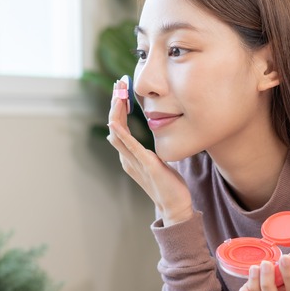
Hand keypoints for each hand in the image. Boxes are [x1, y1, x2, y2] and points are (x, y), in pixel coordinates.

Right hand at [107, 77, 193, 225]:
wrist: (175, 206)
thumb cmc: (168, 184)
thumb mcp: (156, 162)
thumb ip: (149, 151)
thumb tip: (149, 141)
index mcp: (129, 156)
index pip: (118, 126)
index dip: (118, 107)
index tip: (121, 89)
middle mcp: (127, 158)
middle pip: (114, 126)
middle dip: (115, 104)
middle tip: (118, 84)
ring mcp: (134, 162)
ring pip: (117, 134)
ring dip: (116, 112)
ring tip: (118, 94)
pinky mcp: (146, 165)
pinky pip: (130, 147)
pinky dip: (122, 133)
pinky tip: (116, 122)